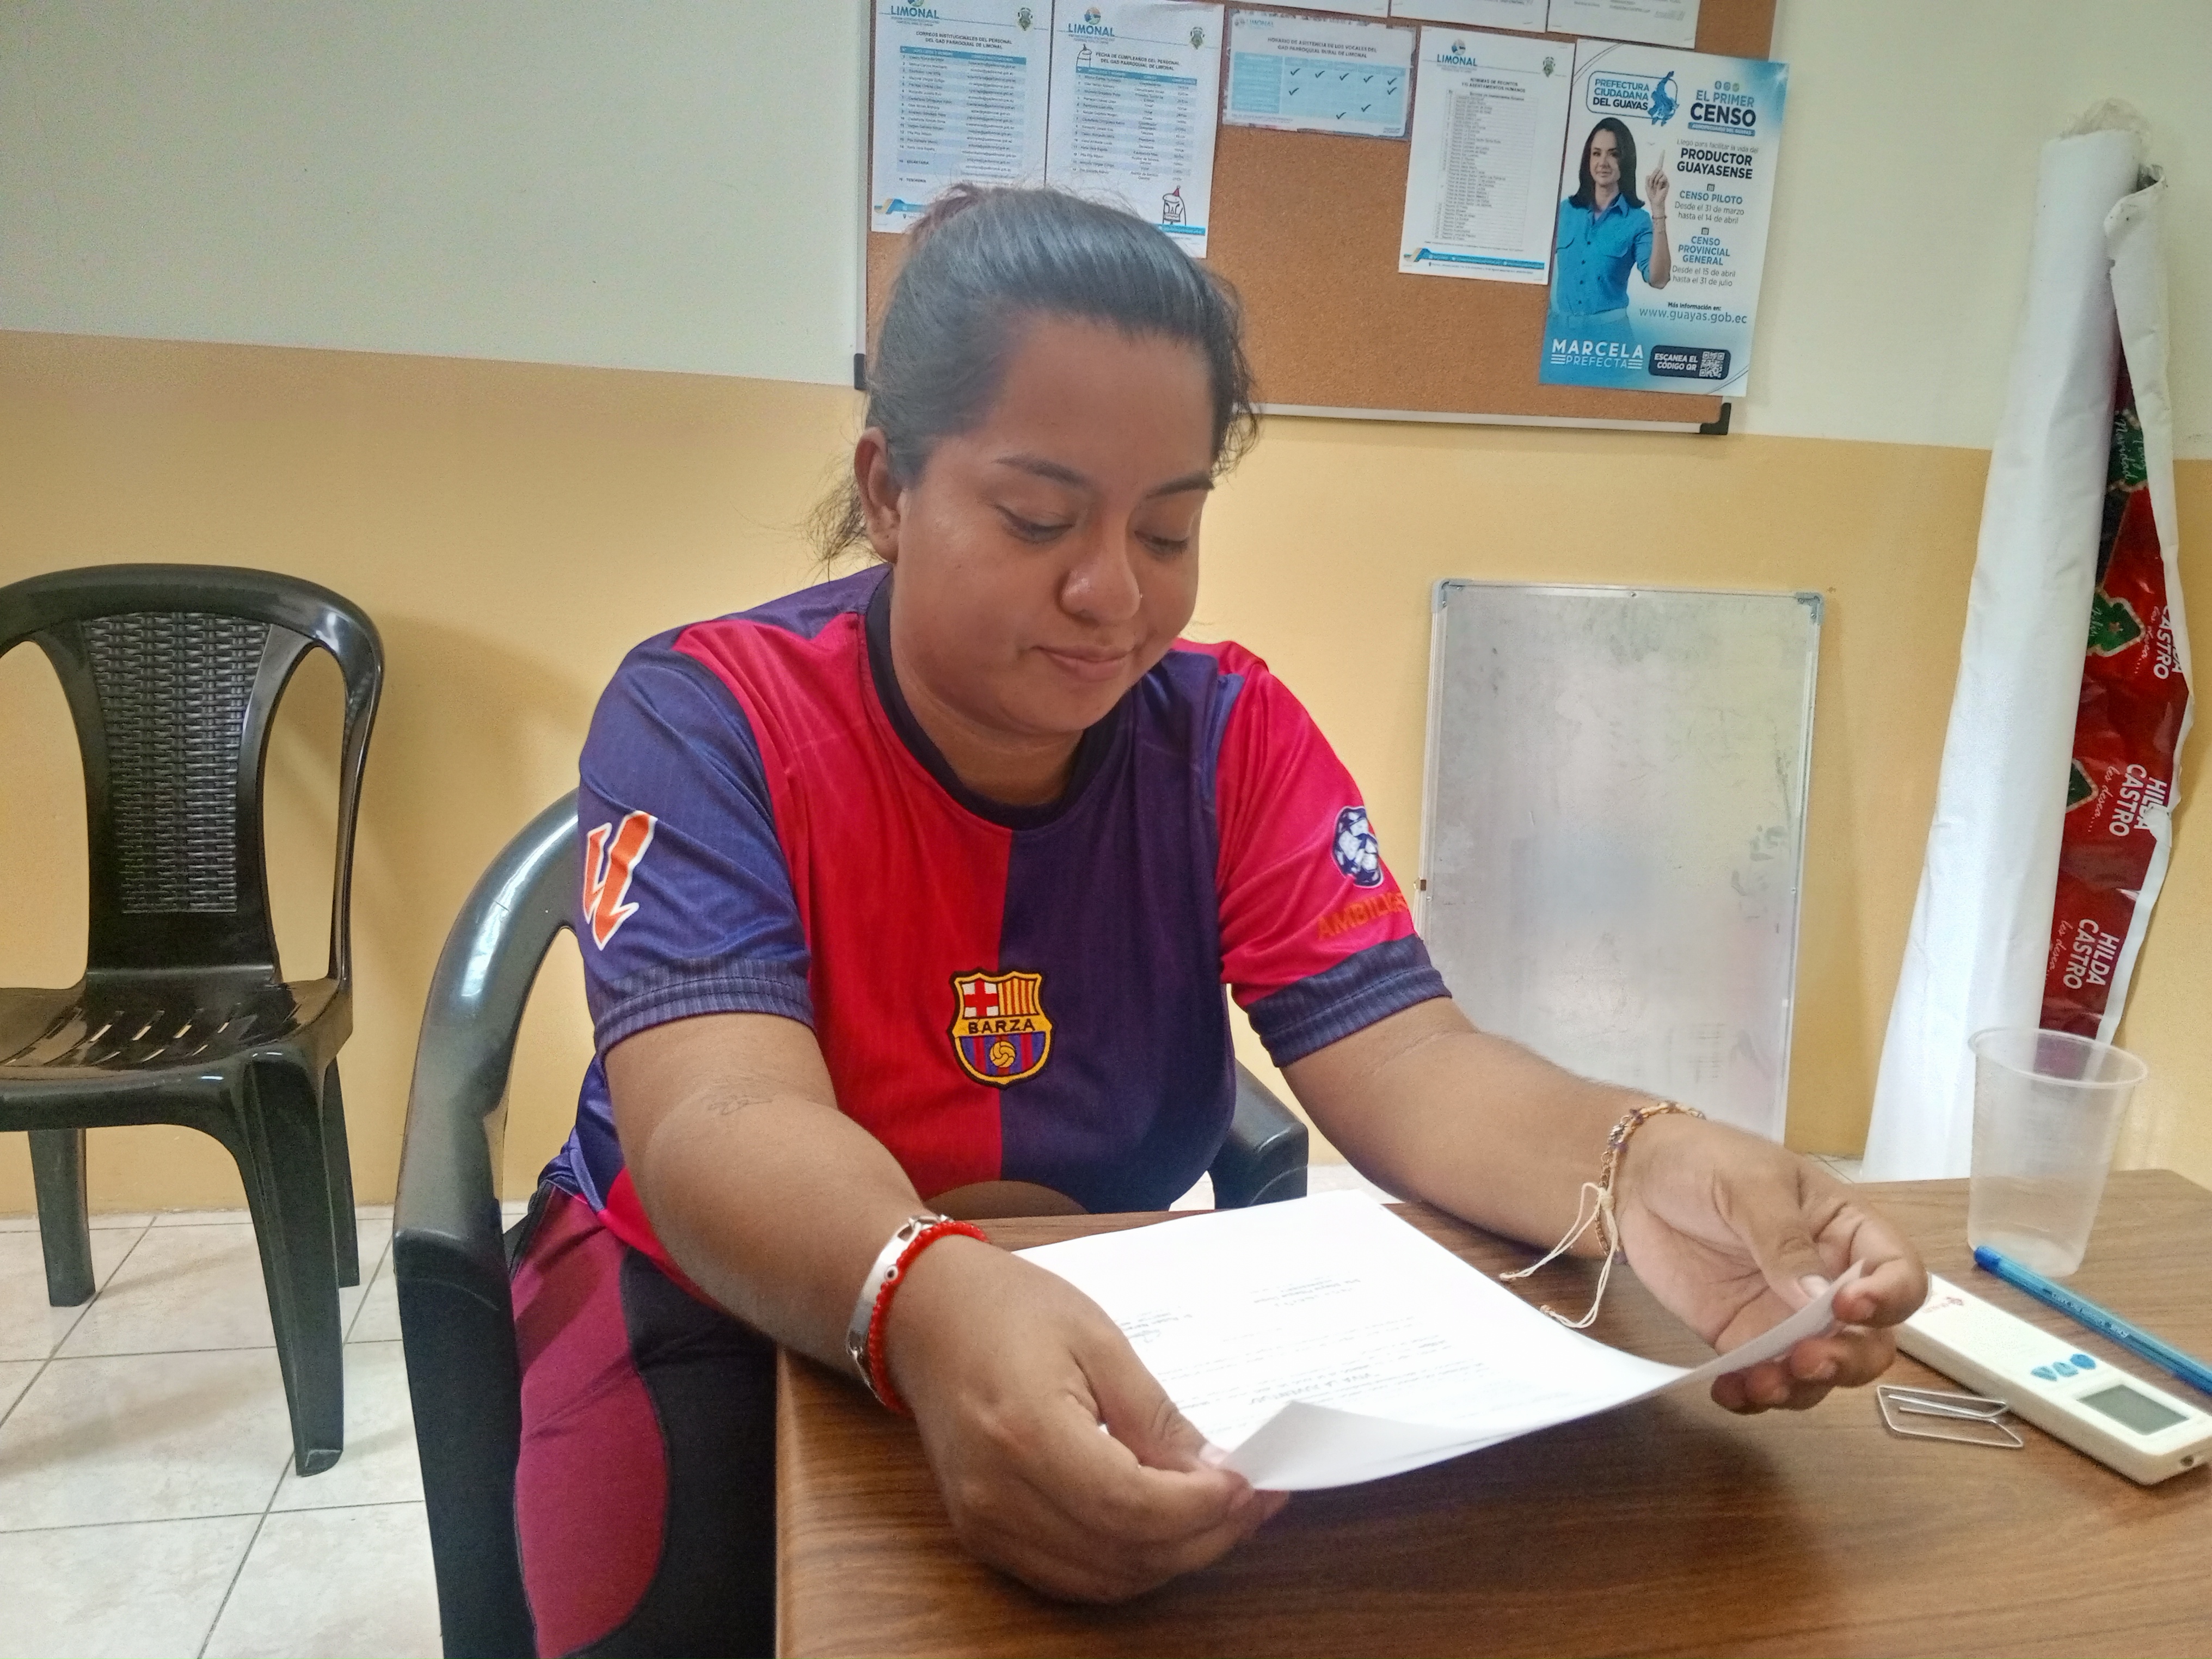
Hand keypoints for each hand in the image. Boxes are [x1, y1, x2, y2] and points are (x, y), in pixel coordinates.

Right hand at [886, 1237, 1288, 1600]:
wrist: (924, 1315)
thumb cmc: (1009, 1308)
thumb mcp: (1098, 1339)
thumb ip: (1156, 1416)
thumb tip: (1215, 1473)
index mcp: (1026, 1432)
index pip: (1131, 1506)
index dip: (1200, 1507)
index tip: (1247, 1483)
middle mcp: (998, 1495)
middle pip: (1124, 1554)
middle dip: (1202, 1536)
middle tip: (1252, 1501)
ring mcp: (985, 1524)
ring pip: (1104, 1579)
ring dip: (1173, 1557)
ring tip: (1220, 1515)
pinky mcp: (983, 1536)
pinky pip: (1072, 1578)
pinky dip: (1128, 1564)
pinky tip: (1164, 1529)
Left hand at [1612, 1116, 1926, 1413]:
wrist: (1635, 1177)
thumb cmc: (1704, 1160)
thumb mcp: (1749, 1184)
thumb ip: (1783, 1240)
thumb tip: (1818, 1300)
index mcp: (1846, 1232)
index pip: (1899, 1274)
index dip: (1890, 1298)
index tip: (1849, 1306)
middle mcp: (1827, 1282)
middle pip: (1870, 1340)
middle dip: (1849, 1361)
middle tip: (1806, 1360)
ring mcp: (1785, 1315)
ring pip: (1821, 1371)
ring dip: (1802, 1387)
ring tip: (1760, 1382)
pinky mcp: (1742, 1337)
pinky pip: (1764, 1378)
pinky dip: (1754, 1394)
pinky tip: (1729, 1391)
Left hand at [1646, 161, 1669, 216]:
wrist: (1656, 201)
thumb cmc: (1652, 195)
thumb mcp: (1647, 187)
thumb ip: (1647, 180)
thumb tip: (1648, 175)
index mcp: (1656, 176)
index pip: (1659, 166)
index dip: (1661, 158)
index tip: (1663, 151)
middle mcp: (1661, 176)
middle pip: (1657, 170)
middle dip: (1652, 178)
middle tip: (1652, 185)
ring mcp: (1665, 179)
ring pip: (1659, 174)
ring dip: (1655, 182)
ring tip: (1656, 187)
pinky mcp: (1667, 182)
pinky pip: (1661, 178)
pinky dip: (1659, 183)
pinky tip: (1660, 188)